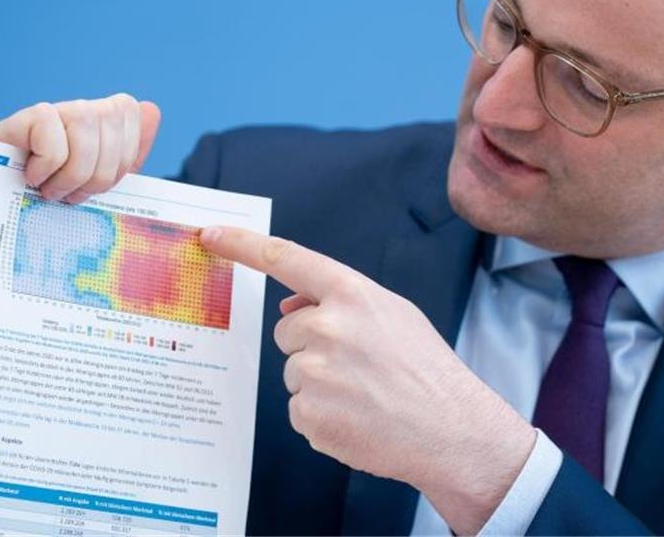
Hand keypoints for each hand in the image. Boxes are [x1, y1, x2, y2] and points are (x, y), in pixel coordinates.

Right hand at [0, 94, 161, 372]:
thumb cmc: (43, 231)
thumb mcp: (95, 198)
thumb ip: (125, 159)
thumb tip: (151, 109)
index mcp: (88, 134)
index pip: (126, 109)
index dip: (127, 150)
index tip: (105, 189)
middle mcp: (63, 119)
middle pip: (112, 112)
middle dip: (105, 167)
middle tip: (76, 198)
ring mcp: (33, 122)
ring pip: (84, 114)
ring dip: (77, 167)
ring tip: (55, 195)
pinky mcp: (5, 130)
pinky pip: (46, 119)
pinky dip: (49, 160)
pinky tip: (32, 182)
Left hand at [199, 226, 535, 534]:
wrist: (453, 430)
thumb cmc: (426, 370)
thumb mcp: (394, 314)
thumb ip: (341, 301)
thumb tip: (291, 303)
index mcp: (352, 293)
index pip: (285, 258)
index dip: (242, 244)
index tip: (210, 234)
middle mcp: (328, 326)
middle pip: (287, 330)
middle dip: (311, 345)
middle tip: (358, 366)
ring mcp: (315, 372)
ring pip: (293, 371)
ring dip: (318, 383)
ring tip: (365, 395)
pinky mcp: (309, 414)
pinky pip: (297, 408)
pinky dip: (321, 416)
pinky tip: (357, 418)